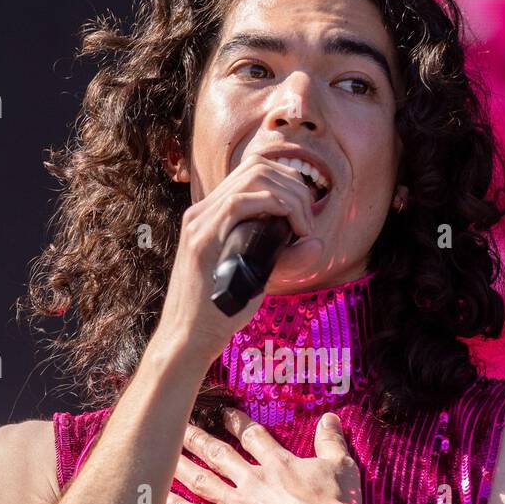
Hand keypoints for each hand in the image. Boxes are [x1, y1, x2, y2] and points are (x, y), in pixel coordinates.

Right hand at [150, 151, 323, 371]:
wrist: (188, 337)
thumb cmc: (221, 310)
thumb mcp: (254, 275)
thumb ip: (279, 256)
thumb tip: (316, 243)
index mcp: (211, 214)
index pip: (253, 171)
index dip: (288, 181)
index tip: (306, 214)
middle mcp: (202, 212)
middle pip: (256, 166)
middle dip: (294, 186)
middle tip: (309, 221)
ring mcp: (198, 222)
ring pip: (252, 177)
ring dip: (289, 196)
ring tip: (303, 226)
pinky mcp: (201, 239)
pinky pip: (241, 203)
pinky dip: (274, 206)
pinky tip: (291, 226)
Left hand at [164, 407, 362, 503]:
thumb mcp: (341, 467)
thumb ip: (332, 441)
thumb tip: (332, 418)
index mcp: (278, 463)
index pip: (252, 436)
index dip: (236, 422)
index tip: (223, 413)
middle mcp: (252, 479)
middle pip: (218, 453)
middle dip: (197, 438)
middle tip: (177, 424)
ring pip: (203, 480)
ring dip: (181, 465)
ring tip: (161, 452)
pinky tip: (160, 498)